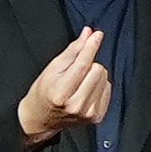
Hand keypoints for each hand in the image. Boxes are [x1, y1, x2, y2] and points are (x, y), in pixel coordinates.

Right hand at [15, 26, 113, 145]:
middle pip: (97, 70)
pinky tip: (86, 90)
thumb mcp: (52, 68)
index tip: (97, 35)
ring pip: (104, 78)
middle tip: (76, 70)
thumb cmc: (44, 92)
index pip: (82, 64)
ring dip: (94, 75)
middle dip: (89, 63)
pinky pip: (107, 88)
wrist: (42, 117)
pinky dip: (99, 86)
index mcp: (61, 93)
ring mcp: (88, 113)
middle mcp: (76, 105)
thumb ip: (72, 51)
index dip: (91, 47)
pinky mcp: (97, 117)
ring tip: (79, 82)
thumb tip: (87, 34)